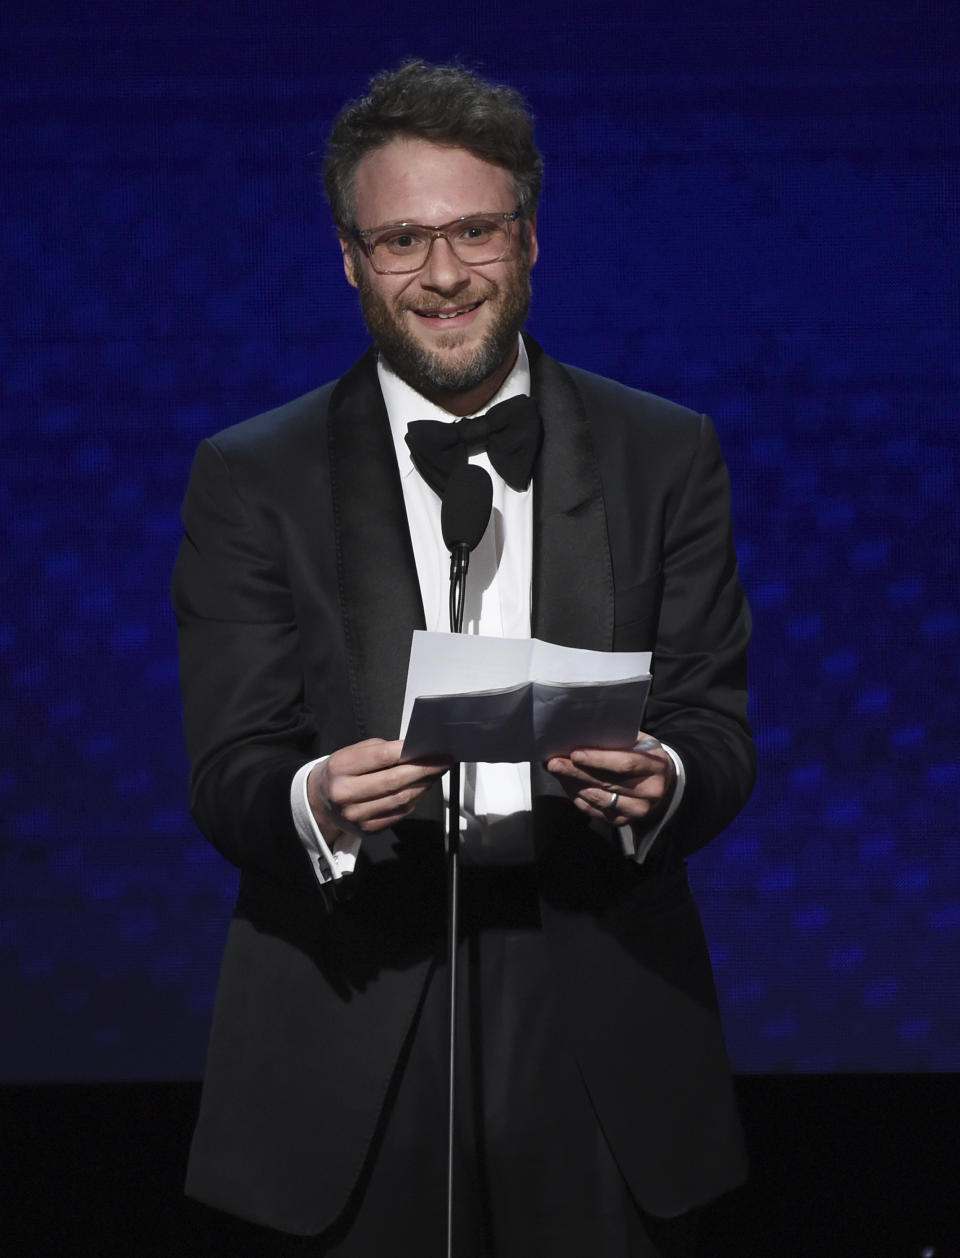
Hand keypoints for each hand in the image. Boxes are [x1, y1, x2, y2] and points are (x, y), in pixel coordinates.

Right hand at [307, 738, 448, 843]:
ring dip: (424, 785)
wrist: (319, 803)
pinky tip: (423, 788)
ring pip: (401, 799)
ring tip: (436, 773)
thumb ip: (380, 750)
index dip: (409, 751)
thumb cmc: (341, 772)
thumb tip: (414, 750)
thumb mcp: (351, 752)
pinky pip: (399, 814)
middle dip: (424, 769)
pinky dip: (415, 799)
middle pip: (394, 781)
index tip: (430, 747)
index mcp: (341, 768)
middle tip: (443, 761)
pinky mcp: (367, 830)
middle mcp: (346, 794)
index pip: (381, 757)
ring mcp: (357, 816)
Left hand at [545, 733, 675, 828]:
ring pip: (598, 798)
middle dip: (576, 772)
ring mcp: (637, 809)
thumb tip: (585, 733)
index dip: (598, 759)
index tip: (575, 753)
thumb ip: (619, 738)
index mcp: (655, 766)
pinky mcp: (624, 821)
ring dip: (573, 784)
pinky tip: (567, 784)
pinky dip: (578, 797)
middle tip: (554, 762)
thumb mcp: (641, 742)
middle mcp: (649, 791)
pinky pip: (595, 811)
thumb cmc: (644, 757)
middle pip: (607, 782)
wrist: (662, 785)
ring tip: (557, 771)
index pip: (625, 764)